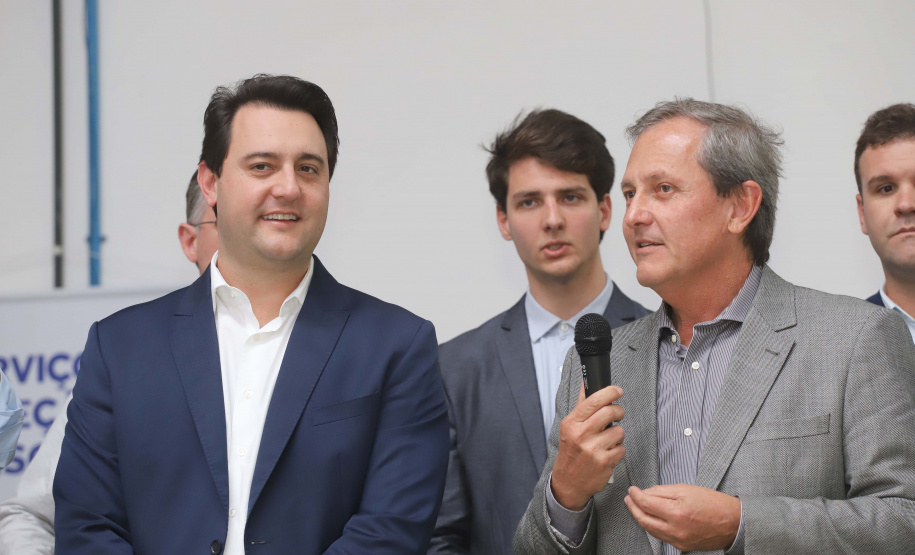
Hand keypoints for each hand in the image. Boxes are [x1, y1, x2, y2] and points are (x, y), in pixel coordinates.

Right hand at [550, 384, 624, 510]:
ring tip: (607, 440)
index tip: (618, 390)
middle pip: (610, 412)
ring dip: (617, 434)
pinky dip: (618, 450)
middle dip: (618, 411)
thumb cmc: (571, 451)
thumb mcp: (570, 427)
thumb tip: (587, 383)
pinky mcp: (604, 463)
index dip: (610, 392)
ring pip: (619, 431)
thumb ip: (581, 405)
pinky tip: (607, 453)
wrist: (568, 481)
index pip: (594, 400)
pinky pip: (622, 449)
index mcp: (572, 423)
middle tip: (617, 415)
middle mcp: (581, 435)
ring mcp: (593, 449)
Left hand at [624, 484, 739, 551]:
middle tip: (629, 499)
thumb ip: (662, 491)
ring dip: (640, 517)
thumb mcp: (686, 489)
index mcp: (677, 512)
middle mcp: (675, 529)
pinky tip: (650, 518)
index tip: (632, 490)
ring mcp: (678, 540)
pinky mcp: (681, 546)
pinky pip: (660, 536)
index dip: (635, 495)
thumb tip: (646, 493)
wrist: (733, 523)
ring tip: (636, 507)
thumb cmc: (713, 504)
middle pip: (644, 519)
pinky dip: (652, 526)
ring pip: (650, 530)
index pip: (646, 504)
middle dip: (633, 508)